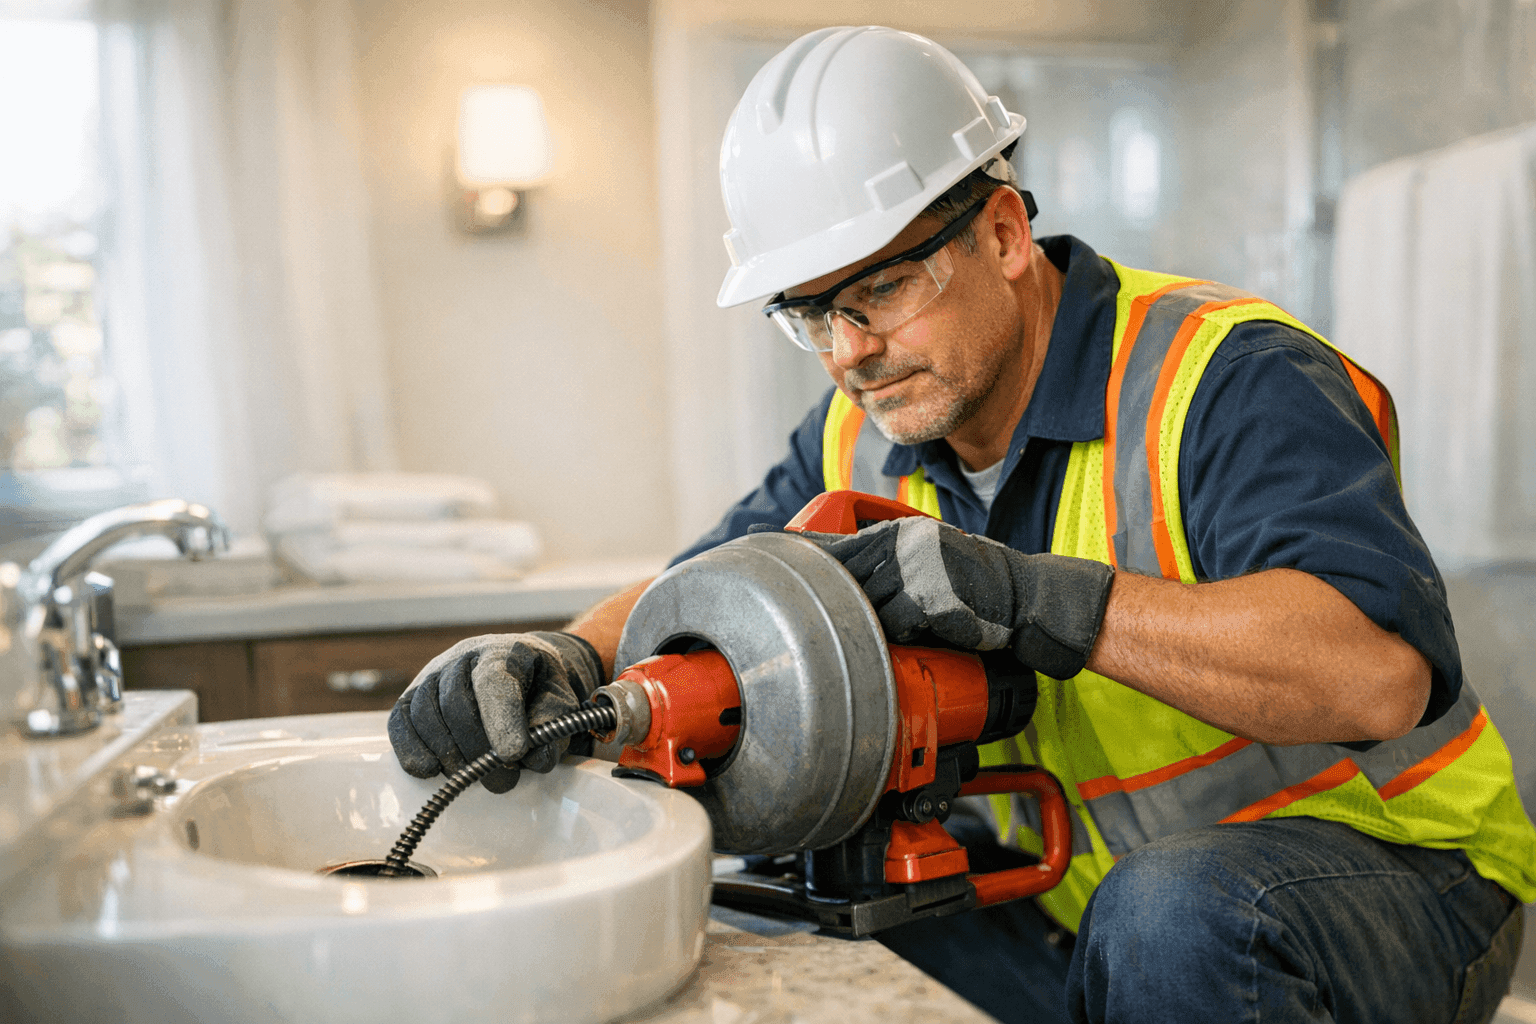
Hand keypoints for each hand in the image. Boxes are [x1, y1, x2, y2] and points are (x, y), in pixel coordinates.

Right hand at [388, 631, 603, 792]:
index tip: (513, 754)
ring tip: (472, 779)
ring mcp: (433, 674)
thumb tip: (537, 758)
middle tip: (503, 780)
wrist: (523, 670)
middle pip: (456, 702)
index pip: (495, 681)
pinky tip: (429, 770)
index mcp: (506, 652)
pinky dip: (411, 748)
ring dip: (447, 753)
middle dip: (477, 748)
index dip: (501, 719)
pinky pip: (401, 721)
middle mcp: (464, 656)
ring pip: (425, 712)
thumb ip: (555, 725)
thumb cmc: (542, 689)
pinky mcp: (412, 696)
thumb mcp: (562, 700)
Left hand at [799, 517, 1114, 679]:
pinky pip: (895, 625)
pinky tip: (924, 635)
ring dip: (872, 626)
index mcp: (895, 533)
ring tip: (900, 631)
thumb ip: (882, 564)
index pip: (832, 540)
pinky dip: (903, 637)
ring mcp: (914, 568)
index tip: (758, 546)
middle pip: (839, 575)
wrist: (1026, 598)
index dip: (796, 549)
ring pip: (864, 605)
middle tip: (809, 613)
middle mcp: (901, 542)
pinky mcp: (930, 596)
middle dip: (828, 599)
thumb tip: (834, 579)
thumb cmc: (973, 586)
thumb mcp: (923, 561)